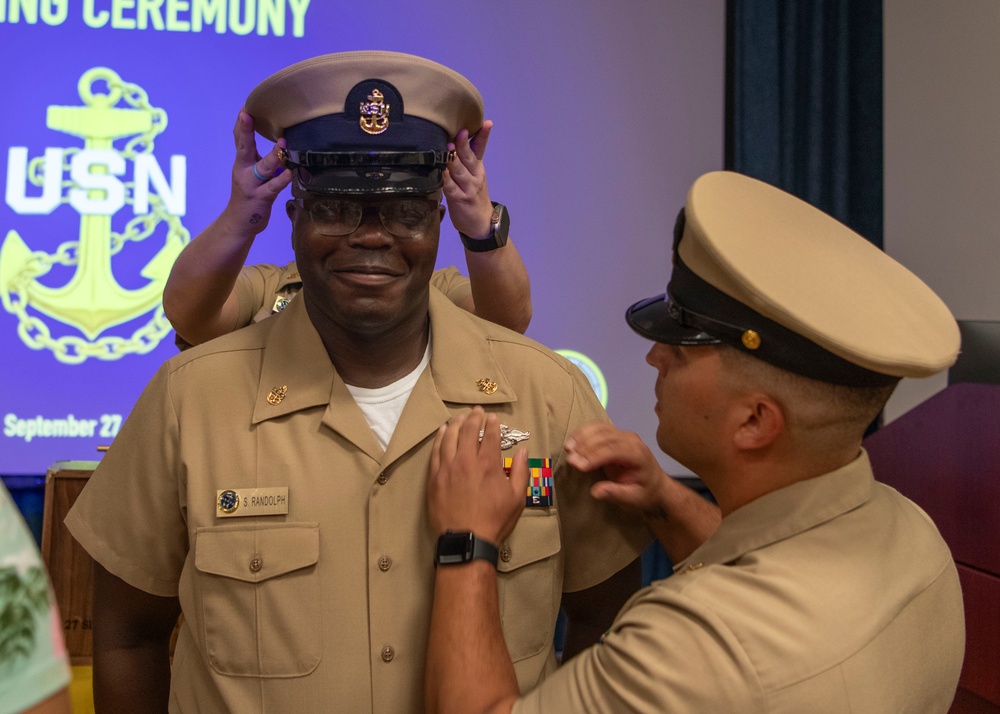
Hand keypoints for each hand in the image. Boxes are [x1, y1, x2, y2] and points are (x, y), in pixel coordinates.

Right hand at [225, 109, 292, 234]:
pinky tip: (290, 173)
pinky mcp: (262, 198)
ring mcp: (253, 184)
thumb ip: (258, 157)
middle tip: (246, 115)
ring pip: (263, 167)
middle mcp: (244, 170)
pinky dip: (282, 180)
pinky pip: (273, 187)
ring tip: (282, 144)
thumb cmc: (250, 193)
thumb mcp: (250, 171)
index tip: (245, 106)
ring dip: (273, 156)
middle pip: (244, 147)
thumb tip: (275, 137)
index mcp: (242, 162)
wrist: (240, 222)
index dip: (242, 124)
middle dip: (245, 131)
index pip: (240, 139)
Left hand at [428, 406, 528, 542]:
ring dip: (455, 424)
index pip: (490, 435)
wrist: (466, 540)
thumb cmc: (494, 520)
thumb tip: (522, 451)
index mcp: (488, 464)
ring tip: (459, 418)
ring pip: (449, 437)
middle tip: (477, 411)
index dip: (493, 424)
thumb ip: (521, 471)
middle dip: (474, 418)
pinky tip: (442, 432)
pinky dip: (440, 438)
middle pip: (468, 431)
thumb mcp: (517, 498)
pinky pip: (435, 451)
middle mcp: (466, 461)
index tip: (493, 418)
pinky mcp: (434, 477)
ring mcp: (447, 468)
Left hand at [443, 119, 494, 238]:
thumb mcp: (474, 177)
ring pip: (459, 171)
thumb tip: (450, 141)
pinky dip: (445, 179)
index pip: (480, 149)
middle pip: (469, 157)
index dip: (483, 136)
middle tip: (460, 132)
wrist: (481, 224)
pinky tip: (440, 171)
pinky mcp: (459, 200)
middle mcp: (475, 176)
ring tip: (447, 148)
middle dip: (463, 144)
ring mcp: (467, 188)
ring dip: (452, 160)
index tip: (486, 123)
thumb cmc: (474, 197)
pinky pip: (450, 187)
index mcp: (478, 168)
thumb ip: (465, 161)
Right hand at [564, 423, 669, 515]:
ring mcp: (624, 435)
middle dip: (585, 447)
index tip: (578, 465)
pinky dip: (584, 433)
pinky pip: (598, 428)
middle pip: (605, 437)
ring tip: (568, 449)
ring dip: (582, 437)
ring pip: (600, 429)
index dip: (595, 456)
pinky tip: (573, 441)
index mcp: (639, 455)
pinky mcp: (616, 435)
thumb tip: (595, 492)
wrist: (656, 485)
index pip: (615, 450)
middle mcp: (632, 440)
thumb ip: (616, 494)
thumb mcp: (633, 499)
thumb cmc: (645, 493)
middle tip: (570, 460)